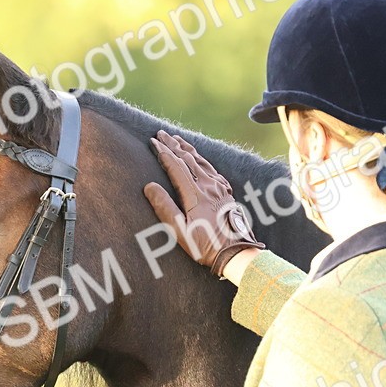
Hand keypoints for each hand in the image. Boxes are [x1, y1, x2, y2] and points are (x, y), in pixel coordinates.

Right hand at [143, 131, 263, 276]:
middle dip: (173, 144)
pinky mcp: (226, 192)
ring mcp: (220, 188)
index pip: (176, 166)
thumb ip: (164, 207)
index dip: (163, 152)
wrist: (236, 253)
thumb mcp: (179, 231)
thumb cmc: (205, 245)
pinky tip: (200, 159)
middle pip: (188, 158)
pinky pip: (212, 169)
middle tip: (161, 134)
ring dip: (188, 148)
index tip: (152, 142)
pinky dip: (202, 159)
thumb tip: (149, 186)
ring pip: (201, 161)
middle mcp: (209, 186)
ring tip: (177, 139)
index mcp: (195, 194)